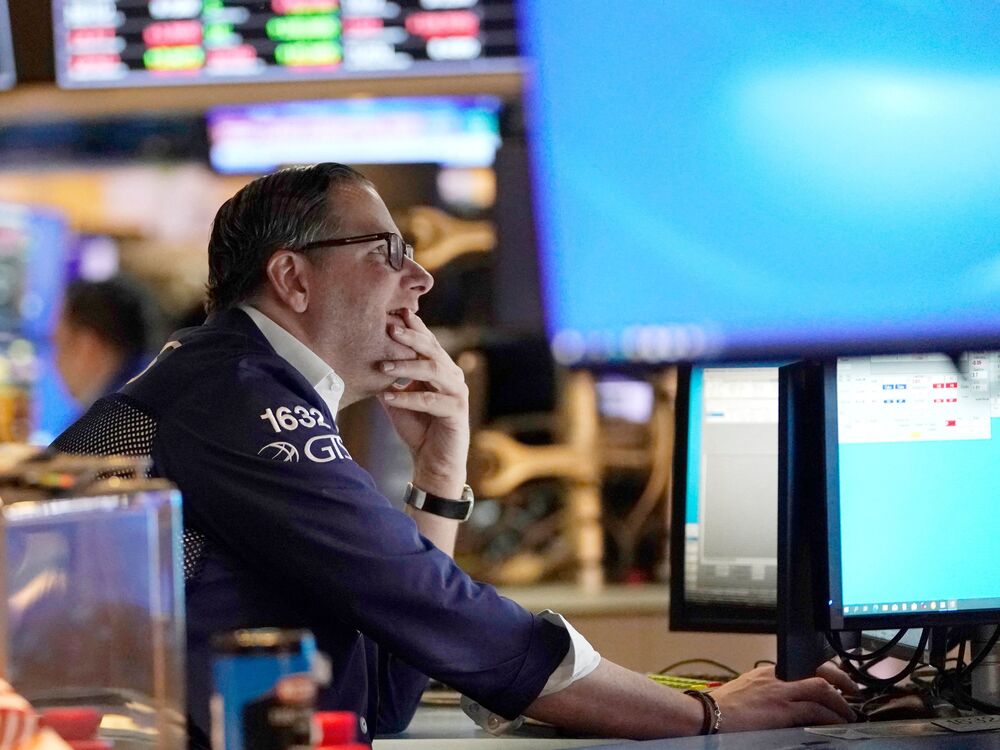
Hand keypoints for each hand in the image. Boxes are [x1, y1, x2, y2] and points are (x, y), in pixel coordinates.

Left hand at [377, 309, 469, 496]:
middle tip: (390, 327)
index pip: (426, 341)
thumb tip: (364, 359)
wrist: (434, 461)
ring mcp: (456, 392)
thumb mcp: (398, 399)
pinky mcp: (457, 411)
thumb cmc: (418, 428)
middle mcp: (451, 375)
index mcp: (439, 368)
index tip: (392, 312)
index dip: (411, 327)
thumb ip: (389, 380)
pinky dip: (408, 398)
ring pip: (433, 370)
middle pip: (431, 349)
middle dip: (411, 337)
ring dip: (407, 366)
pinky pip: (430, 400)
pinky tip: (387, 397)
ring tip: (383, 366)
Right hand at [709, 663, 856, 732]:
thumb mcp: (749, 690)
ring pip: (822, 689)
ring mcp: (781, 692)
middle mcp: (778, 677)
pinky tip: (837, 722)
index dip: (827, 670)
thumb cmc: (724, 707)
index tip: (838, 678)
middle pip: (819, 671)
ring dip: (841, 702)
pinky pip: (815, 710)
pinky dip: (831, 716)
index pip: (805, 663)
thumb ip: (769, 689)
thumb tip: (786, 700)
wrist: (708, 714)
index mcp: (770, 671)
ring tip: (849, 713)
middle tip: (853, 691)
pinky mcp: (782, 710)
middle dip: (841, 679)